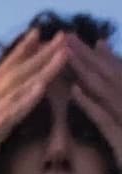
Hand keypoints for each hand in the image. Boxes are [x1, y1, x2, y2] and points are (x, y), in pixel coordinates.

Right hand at [0, 29, 68, 173]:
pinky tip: (42, 86)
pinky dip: (25, 101)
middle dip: (35, 55)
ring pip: (12, 93)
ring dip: (39, 71)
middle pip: (8, 78)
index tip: (37, 38)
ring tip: (62, 52)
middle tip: (60, 35)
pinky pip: (6, 120)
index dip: (18, 58)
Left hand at [66, 36, 121, 168]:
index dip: (104, 61)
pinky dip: (91, 104)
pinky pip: (106, 120)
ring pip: (107, 92)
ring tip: (66, 54)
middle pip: (110, 79)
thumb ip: (120, 127)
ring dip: (86, 71)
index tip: (87, 45)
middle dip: (88, 58)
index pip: (119, 81)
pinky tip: (75, 92)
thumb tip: (99, 109)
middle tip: (67, 37)